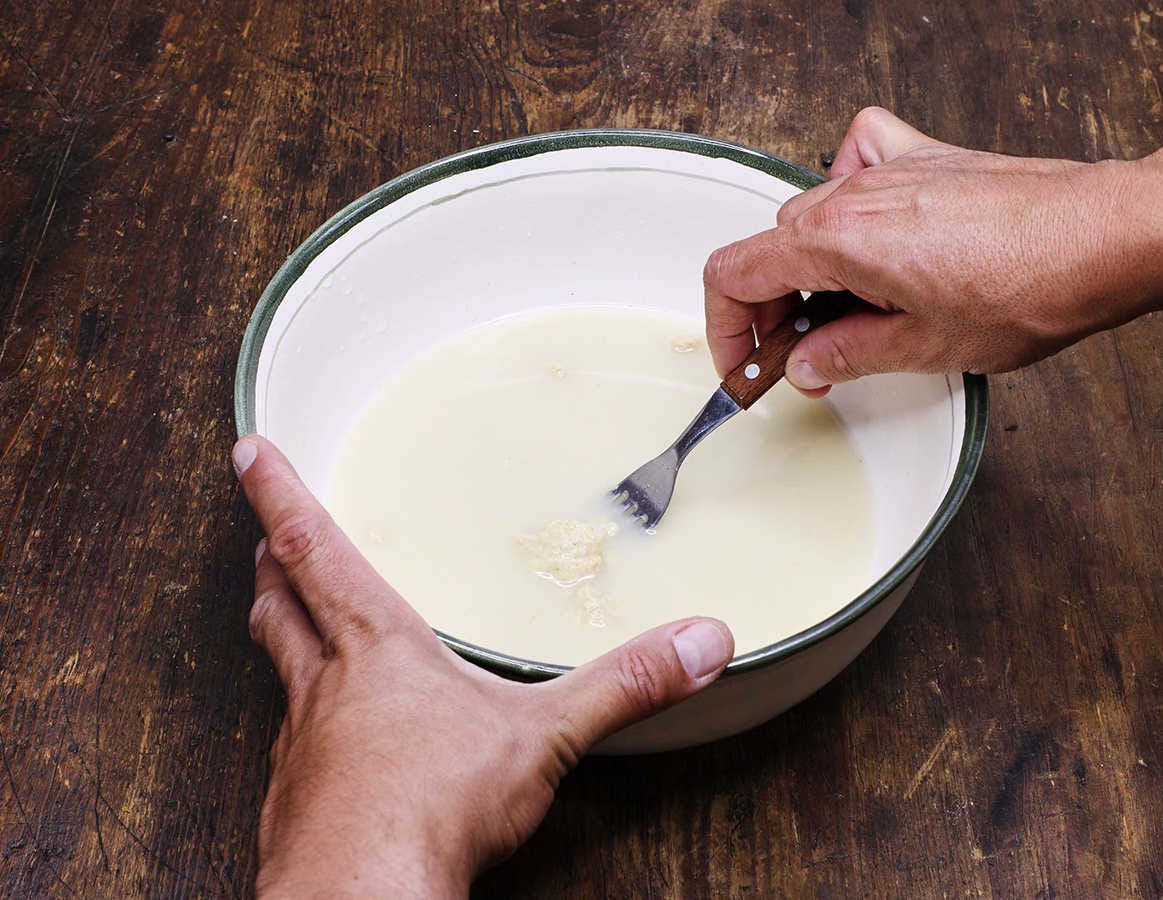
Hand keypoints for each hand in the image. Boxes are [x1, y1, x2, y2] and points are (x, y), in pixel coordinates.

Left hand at [231, 435, 733, 896]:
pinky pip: (290, 744)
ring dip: (277, 630)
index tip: (249, 451)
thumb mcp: (546, 736)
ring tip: (278, 612)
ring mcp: (302, 744)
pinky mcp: (297, 799)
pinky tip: (325, 744)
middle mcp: (327, 684)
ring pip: (278, 668)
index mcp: (377, 646)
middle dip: (272, 559)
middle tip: (264, 534)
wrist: (362, 897)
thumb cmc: (433, 809)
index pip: (313, 547)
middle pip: (281, 600)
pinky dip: (300, 724)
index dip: (277, 493)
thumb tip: (701, 642)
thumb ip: (626, 685)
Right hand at [704, 107, 1162, 395]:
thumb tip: (804, 365)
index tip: (745, 365)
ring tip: (843, 310)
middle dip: (771, 310)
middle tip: (798, 356)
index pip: (734, 275)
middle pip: (768, 249)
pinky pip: (858, 155)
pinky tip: (866, 224)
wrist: (1106, 235)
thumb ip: (846, 355)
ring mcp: (887, 169)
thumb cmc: (1031, 285)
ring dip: (807, 266)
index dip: (727, 331)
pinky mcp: (924, 159)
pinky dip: (846, 189)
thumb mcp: (924, 347)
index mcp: (837, 240)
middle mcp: (852, 195)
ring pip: (808, 213)